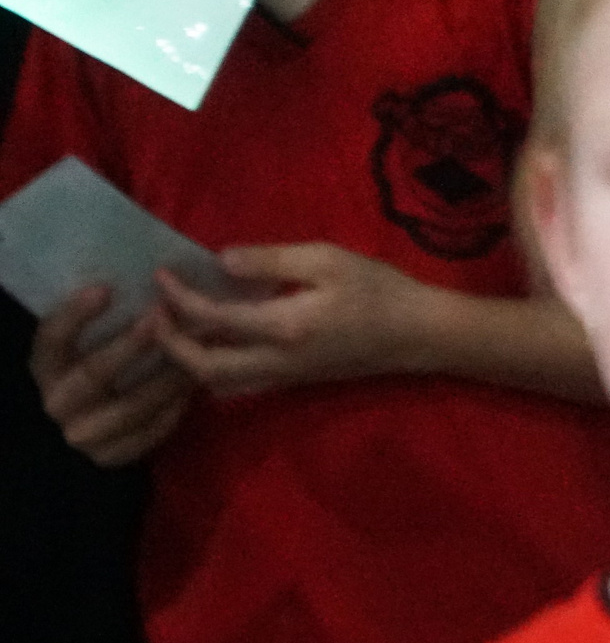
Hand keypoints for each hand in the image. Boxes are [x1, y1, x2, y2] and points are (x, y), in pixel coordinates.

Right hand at [31, 286, 197, 466]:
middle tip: (162, 316)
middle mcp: (57, 401)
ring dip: (167, 378)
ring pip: (131, 405)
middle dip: (131, 346)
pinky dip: (174, 409)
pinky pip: (149, 432)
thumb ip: (109, 314)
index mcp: (47, 366)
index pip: (52, 338)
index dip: (75, 315)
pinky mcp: (110, 457)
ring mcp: (82, 434)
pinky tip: (194, 387)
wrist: (96, 422)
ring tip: (198, 352)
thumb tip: (152, 276)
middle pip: (94, 374)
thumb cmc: (106, 363)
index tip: (105, 288)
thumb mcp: (94, 339)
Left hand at [155, 244, 432, 396]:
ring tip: (177, 328)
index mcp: (283, 327)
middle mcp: (276, 361)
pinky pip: (237, 382)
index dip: (179, 298)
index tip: (161, 274)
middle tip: (156, 313)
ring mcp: (284, 376)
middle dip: (169, 343)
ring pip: (217, 382)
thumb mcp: (329, 259)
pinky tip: (212, 341)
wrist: (420, 334)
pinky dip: (211, 366)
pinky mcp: (293, 379)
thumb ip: (272, 260)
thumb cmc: (380, 291)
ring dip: (186, 361)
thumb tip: (221, 261)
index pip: (213, 318)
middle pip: (203, 368)